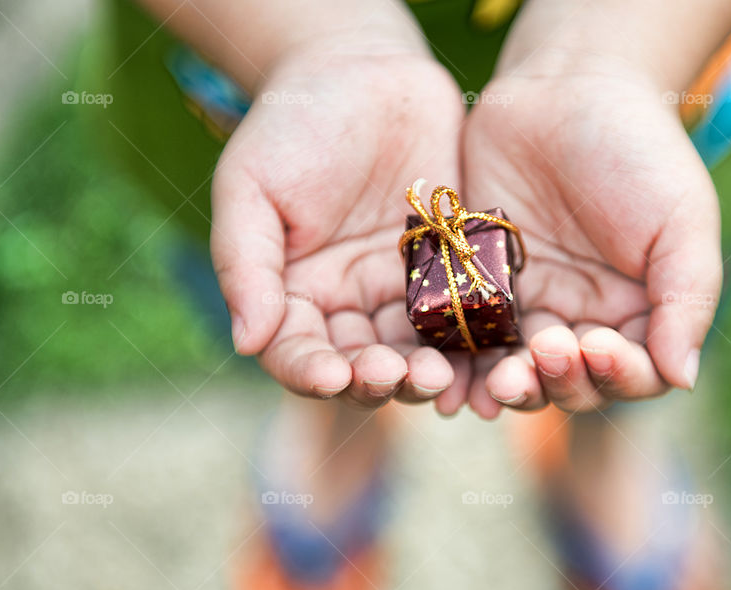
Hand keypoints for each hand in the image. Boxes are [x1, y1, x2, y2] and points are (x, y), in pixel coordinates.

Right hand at [212, 48, 466, 407]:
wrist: (364, 70)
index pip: (297, 352)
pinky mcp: (451, 271)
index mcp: (295, 293)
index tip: (331, 377)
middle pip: (360, 365)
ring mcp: (404, 291)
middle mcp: (350, 304)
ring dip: (425, 371)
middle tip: (399, 376)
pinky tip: (483, 353)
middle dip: (378, 378)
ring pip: (414, 351)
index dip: (310, 371)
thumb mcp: (251, 186)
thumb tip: (246, 341)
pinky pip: (463, 314)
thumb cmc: (293, 124)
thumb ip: (246, 264)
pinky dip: (471, 340)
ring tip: (442, 376)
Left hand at [461, 67, 721, 415]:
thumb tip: (683, 380)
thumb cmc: (637, 150)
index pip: (635, 375)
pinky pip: (473, 338)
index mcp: (641, 311)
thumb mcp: (681, 220)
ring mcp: (532, 305)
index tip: (598, 345)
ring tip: (498, 382)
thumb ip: (687, 299)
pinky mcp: (483, 289)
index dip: (618, 376)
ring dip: (513, 387)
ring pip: (520, 373)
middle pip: (574, 384)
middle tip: (543, 352)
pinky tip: (458, 376)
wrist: (565, 88)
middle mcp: (586, 319)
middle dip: (560, 382)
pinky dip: (467, 366)